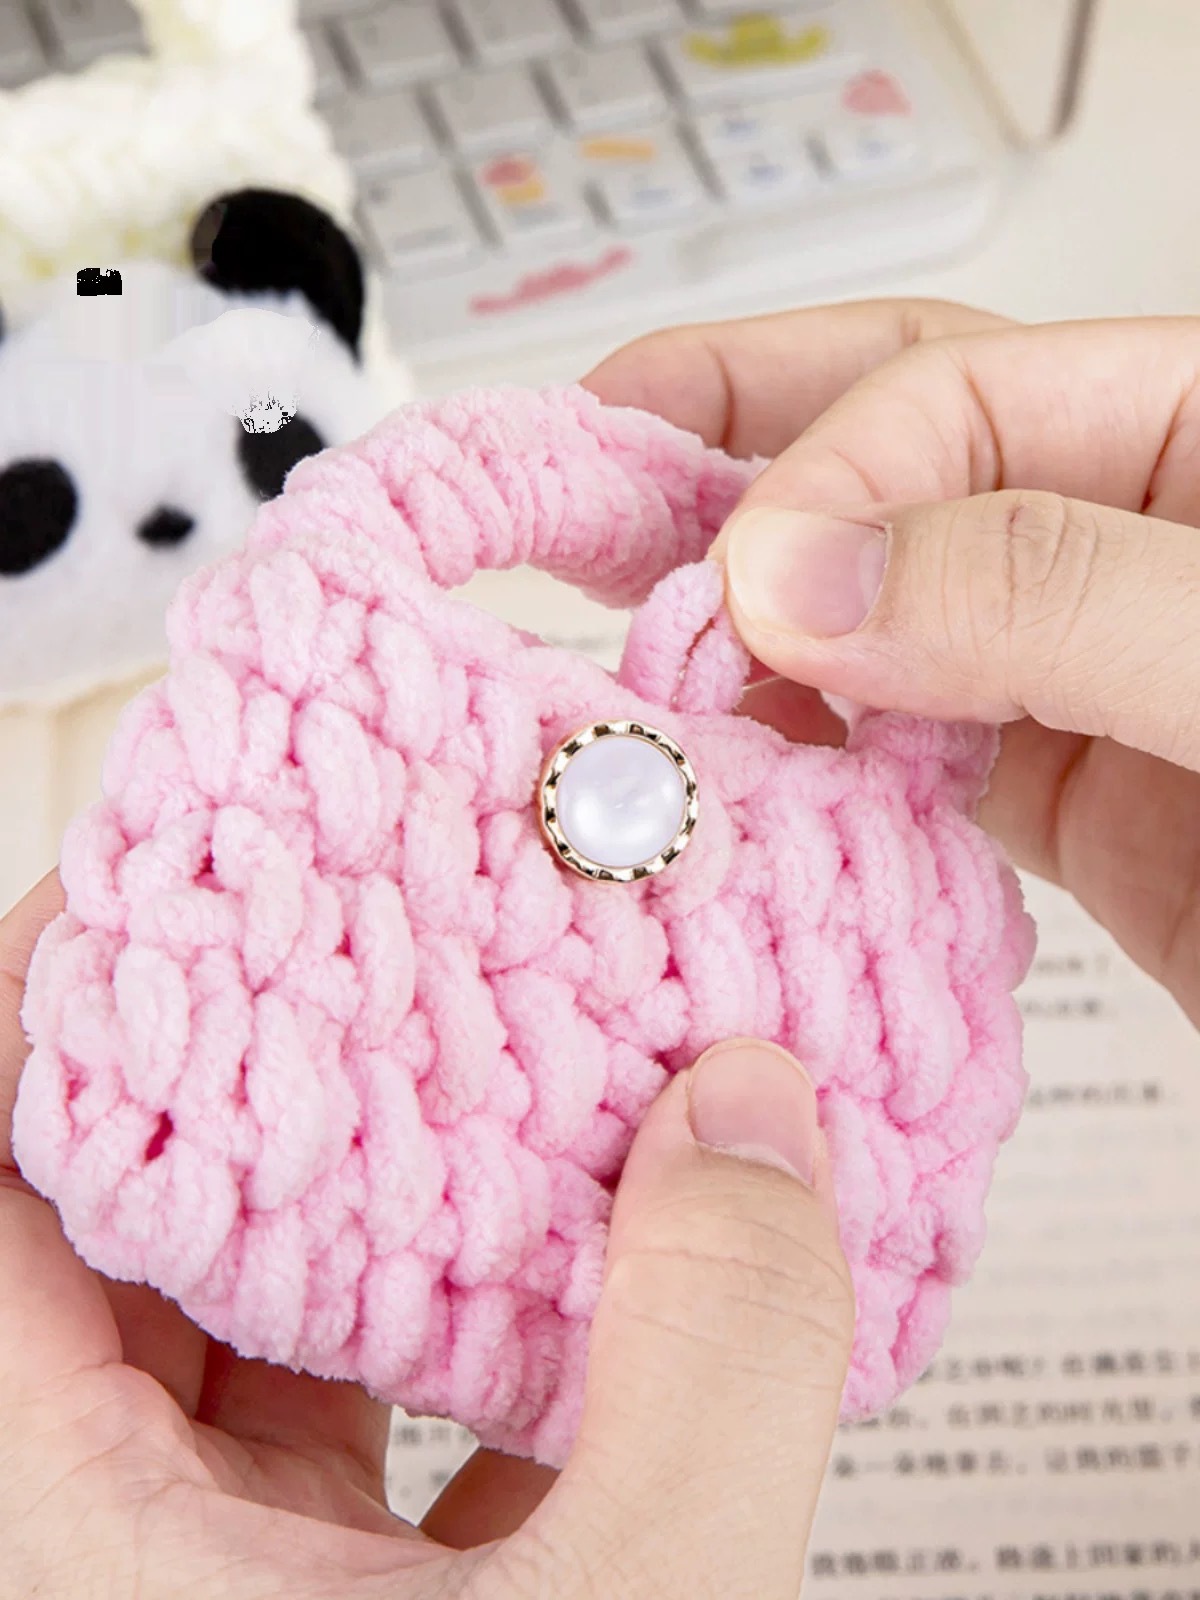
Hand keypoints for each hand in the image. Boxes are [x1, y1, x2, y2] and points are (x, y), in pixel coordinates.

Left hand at [0, 873, 850, 1598]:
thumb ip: (706, 1371)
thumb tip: (751, 1116)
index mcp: (78, 1531)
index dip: (61, 1004)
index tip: (189, 879)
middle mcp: (111, 1537)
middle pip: (125, 1224)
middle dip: (258, 1069)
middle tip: (375, 933)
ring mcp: (212, 1573)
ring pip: (252, 1311)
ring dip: (371, 1189)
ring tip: (488, 1068)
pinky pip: (348, 1405)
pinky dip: (448, 1314)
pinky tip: (575, 1261)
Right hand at [586, 302, 1199, 1024]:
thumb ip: (1050, 589)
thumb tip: (804, 574)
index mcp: (1196, 425)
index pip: (949, 399)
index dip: (819, 479)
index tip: (738, 590)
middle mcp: (1122, 533)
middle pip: (885, 459)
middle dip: (731, 464)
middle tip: (589, 479)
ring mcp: (1078, 665)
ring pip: (871, 616)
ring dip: (751, 637)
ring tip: (639, 654)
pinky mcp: (1057, 795)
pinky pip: (899, 753)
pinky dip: (813, 766)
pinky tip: (751, 779)